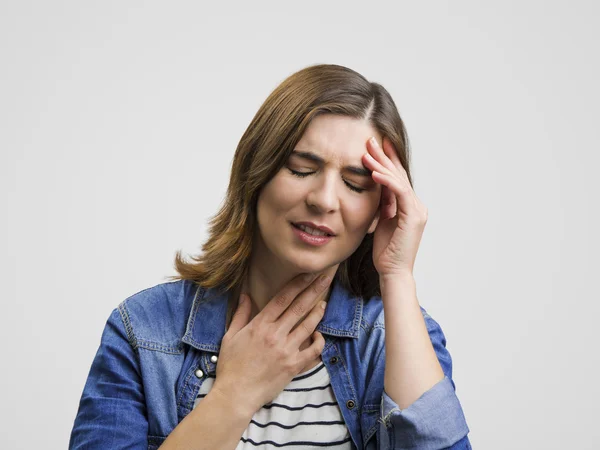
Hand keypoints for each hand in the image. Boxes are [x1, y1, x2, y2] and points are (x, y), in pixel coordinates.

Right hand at [211, 270, 333, 416]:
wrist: (236, 394)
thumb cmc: (231, 365)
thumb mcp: (230, 336)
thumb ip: (241, 314)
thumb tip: (246, 294)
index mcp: (260, 325)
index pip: (282, 298)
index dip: (298, 284)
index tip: (308, 273)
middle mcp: (275, 335)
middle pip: (299, 307)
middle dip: (314, 290)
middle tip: (326, 277)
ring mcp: (286, 350)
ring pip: (308, 326)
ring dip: (318, 312)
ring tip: (324, 303)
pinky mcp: (293, 366)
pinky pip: (313, 351)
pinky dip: (319, 342)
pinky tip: (319, 335)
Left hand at [362, 136, 427, 276]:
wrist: (392, 272)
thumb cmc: (386, 251)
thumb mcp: (382, 221)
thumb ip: (383, 204)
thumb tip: (376, 186)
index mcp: (409, 206)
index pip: (397, 178)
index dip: (387, 161)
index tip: (375, 146)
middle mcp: (416, 205)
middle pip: (399, 175)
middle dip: (384, 156)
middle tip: (372, 140)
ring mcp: (417, 210)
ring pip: (399, 180)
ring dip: (382, 165)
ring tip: (367, 153)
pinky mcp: (413, 216)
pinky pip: (399, 192)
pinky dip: (386, 181)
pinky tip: (373, 172)